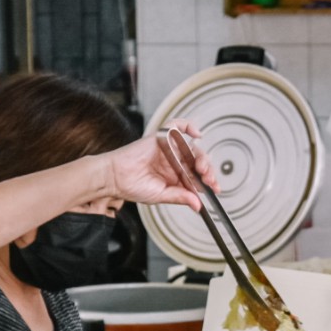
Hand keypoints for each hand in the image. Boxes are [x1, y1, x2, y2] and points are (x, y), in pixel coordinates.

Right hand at [102, 119, 218, 211]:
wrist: (115, 178)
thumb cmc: (132, 186)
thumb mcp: (161, 196)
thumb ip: (180, 197)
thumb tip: (198, 204)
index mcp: (176, 176)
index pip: (198, 176)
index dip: (208, 181)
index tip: (215, 189)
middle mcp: (174, 161)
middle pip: (198, 161)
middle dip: (207, 170)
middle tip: (208, 179)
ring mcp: (168, 149)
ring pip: (192, 148)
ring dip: (201, 157)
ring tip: (201, 168)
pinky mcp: (160, 137)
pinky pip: (177, 126)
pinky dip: (188, 126)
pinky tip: (196, 134)